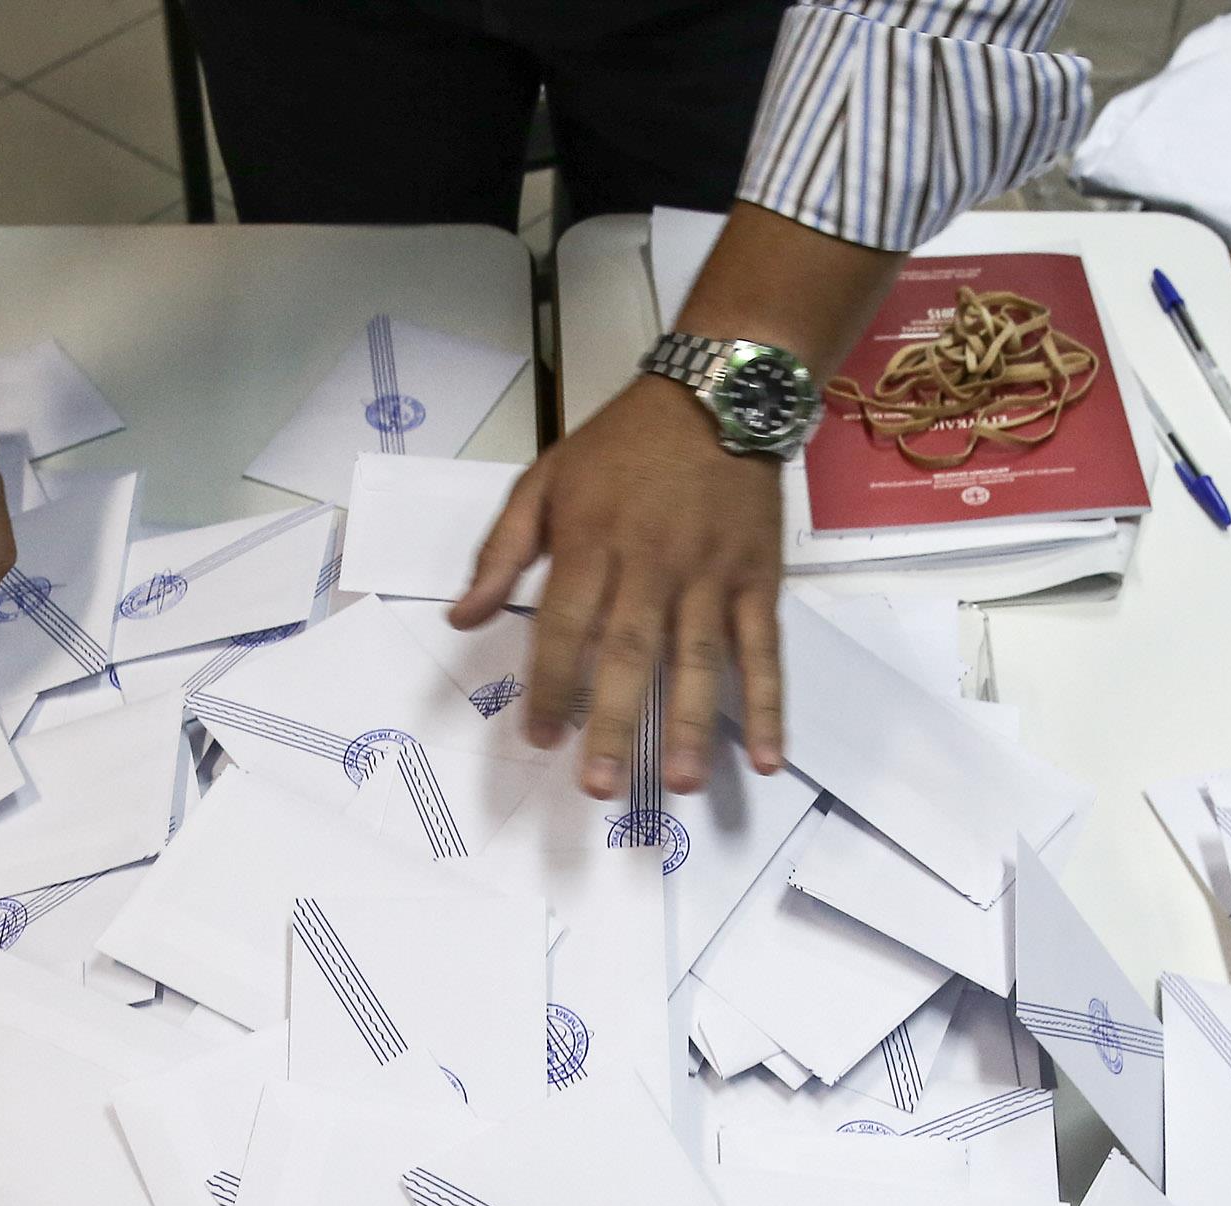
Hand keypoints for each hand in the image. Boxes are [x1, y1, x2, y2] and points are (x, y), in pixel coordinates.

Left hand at [462, 374, 785, 798]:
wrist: (718, 394)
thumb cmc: (621, 445)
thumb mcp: (545, 480)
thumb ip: (501, 553)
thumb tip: (462, 619)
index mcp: (593, 540)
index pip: (566, 624)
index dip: (551, 684)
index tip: (540, 738)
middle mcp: (652, 562)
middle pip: (629, 652)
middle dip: (613, 722)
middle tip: (599, 786)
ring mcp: (710, 574)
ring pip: (698, 658)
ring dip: (691, 724)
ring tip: (683, 784)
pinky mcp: (757, 580)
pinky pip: (763, 649)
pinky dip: (768, 703)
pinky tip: (767, 756)